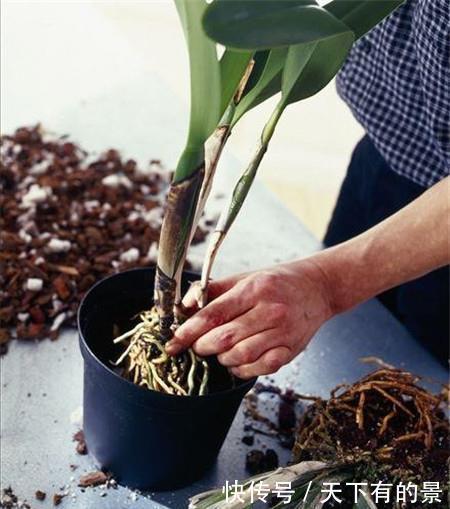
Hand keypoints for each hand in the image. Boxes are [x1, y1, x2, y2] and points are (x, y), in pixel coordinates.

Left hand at [165, 260, 333, 378]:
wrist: (317, 288)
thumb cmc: (275, 282)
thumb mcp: (244, 278)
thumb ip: (212, 291)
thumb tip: (184, 307)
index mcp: (254, 290)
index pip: (213, 315)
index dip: (188, 331)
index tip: (173, 341)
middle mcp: (270, 312)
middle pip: (223, 339)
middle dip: (201, 346)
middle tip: (196, 345)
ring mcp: (283, 333)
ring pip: (239, 357)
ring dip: (221, 358)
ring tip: (218, 350)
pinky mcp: (291, 350)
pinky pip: (259, 369)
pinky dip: (241, 369)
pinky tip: (237, 360)